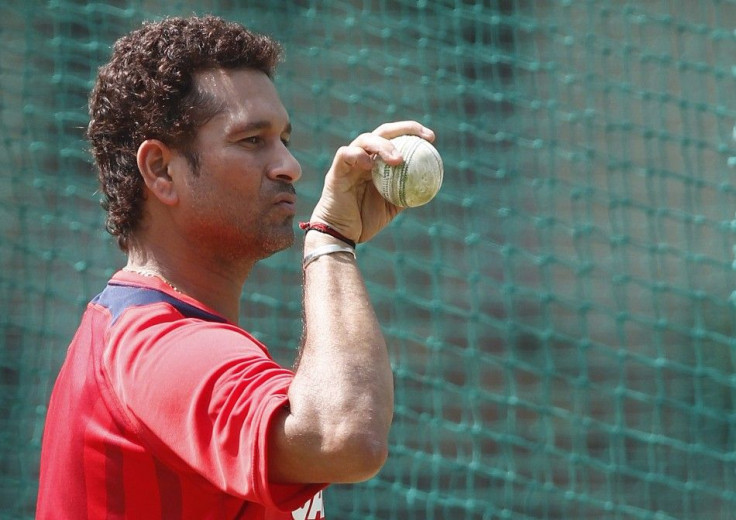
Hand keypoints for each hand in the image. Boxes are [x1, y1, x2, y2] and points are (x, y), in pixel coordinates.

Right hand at [310, 121, 435, 242]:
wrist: (342, 234)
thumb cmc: (365, 221)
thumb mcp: (392, 207)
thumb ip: (406, 194)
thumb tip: (428, 185)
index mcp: (377, 163)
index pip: (395, 139)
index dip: (412, 133)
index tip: (431, 139)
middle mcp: (364, 157)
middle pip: (383, 132)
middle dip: (404, 128)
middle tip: (424, 137)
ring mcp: (349, 162)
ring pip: (365, 140)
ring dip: (383, 145)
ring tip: (398, 159)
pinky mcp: (336, 171)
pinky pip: (346, 154)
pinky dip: (358, 156)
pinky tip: (370, 165)